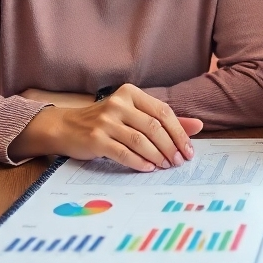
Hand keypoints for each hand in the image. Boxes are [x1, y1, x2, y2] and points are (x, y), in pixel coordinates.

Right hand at [9, 83, 202, 169]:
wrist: (66, 127)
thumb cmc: (105, 121)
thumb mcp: (133, 114)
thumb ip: (162, 119)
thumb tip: (197, 127)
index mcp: (131, 93)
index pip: (163, 111)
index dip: (179, 132)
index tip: (188, 150)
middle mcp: (118, 103)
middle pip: (154, 126)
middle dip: (170, 146)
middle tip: (178, 161)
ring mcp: (105, 121)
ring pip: (140, 140)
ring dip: (157, 155)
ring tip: (165, 166)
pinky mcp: (95, 139)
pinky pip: (123, 153)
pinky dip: (139, 162)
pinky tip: (148, 168)